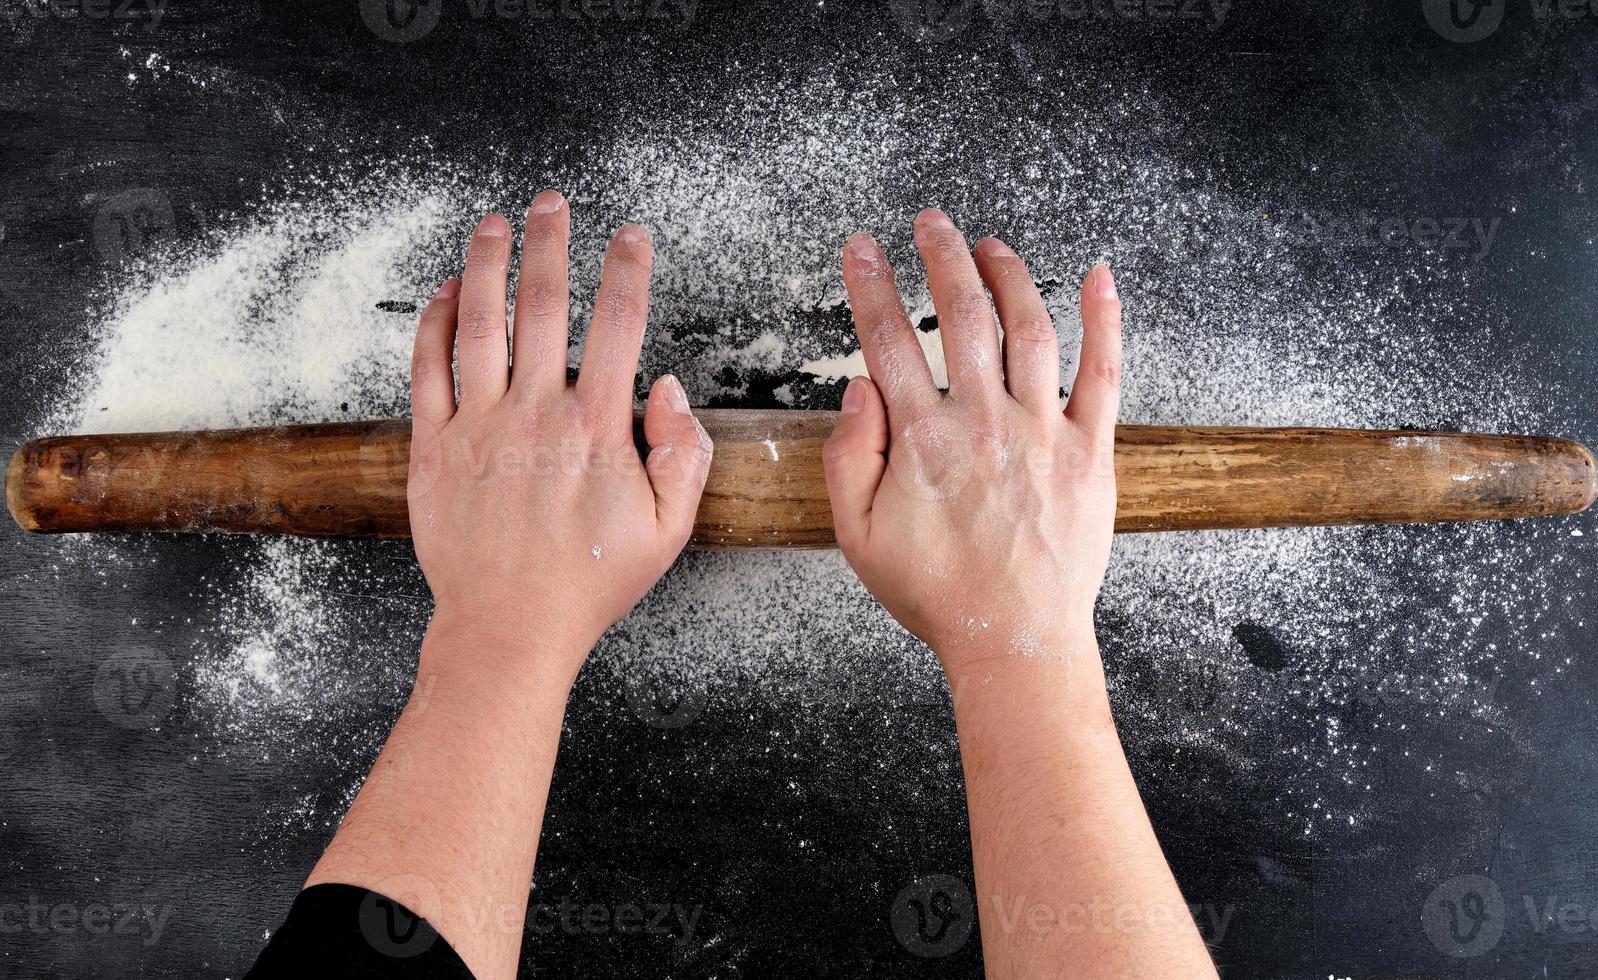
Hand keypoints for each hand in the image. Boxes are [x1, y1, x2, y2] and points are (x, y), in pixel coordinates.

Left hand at [407, 191, 712, 684]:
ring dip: (488, 264)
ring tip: (495, 223)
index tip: (631, 237)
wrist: (508, 627)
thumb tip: (664, 391)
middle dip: (552, 242)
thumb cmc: (588, 583)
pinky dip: (436, 324)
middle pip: (544, 304)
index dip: (628, 270)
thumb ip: (682, 454)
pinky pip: (428, 369)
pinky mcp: (433, 447)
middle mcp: (535, 413)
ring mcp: (478, 426)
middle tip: (553, 203)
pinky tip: (448, 295)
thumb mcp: (669, 529)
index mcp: (596, 428)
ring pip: (480, 323)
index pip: (619, 324)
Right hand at [822, 209, 1121, 674]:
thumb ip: (850, 457)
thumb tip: (859, 389)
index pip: (887, 340)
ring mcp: (1043, 432)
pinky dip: (1105, 320)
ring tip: (990, 246)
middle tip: (930, 223)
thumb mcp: (858, 536)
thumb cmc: (935, 593)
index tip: (862, 248)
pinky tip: (1100, 277)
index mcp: (922, 440)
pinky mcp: (1091, 451)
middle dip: (941, 256)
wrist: (1014, 639)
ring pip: (1028, 328)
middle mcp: (983, 422)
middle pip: (960, 314)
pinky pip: (1104, 373)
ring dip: (1009, 275)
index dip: (871, 285)